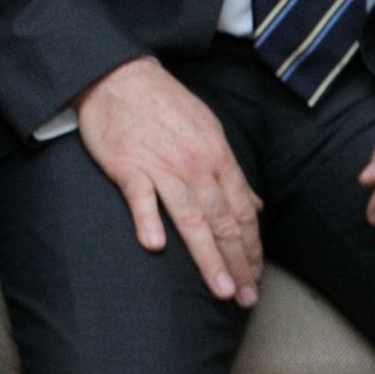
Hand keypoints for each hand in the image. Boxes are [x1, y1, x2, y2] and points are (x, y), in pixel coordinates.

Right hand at [75, 56, 263, 305]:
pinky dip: (148, 219)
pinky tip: (155, 245)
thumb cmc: (165, 104)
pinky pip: (140, 196)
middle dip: (238, 263)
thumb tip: (254, 205)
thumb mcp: (209, 130)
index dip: (252, 247)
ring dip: (208, 256)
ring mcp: (162, 166)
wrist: (120, 75)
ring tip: (220, 288)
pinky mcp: (128, 165)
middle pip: (222, 221)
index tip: (255, 276)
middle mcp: (196, 165)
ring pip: (191, 217)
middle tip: (245, 297)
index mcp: (218, 156)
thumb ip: (230, 172)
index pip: (242, 211)